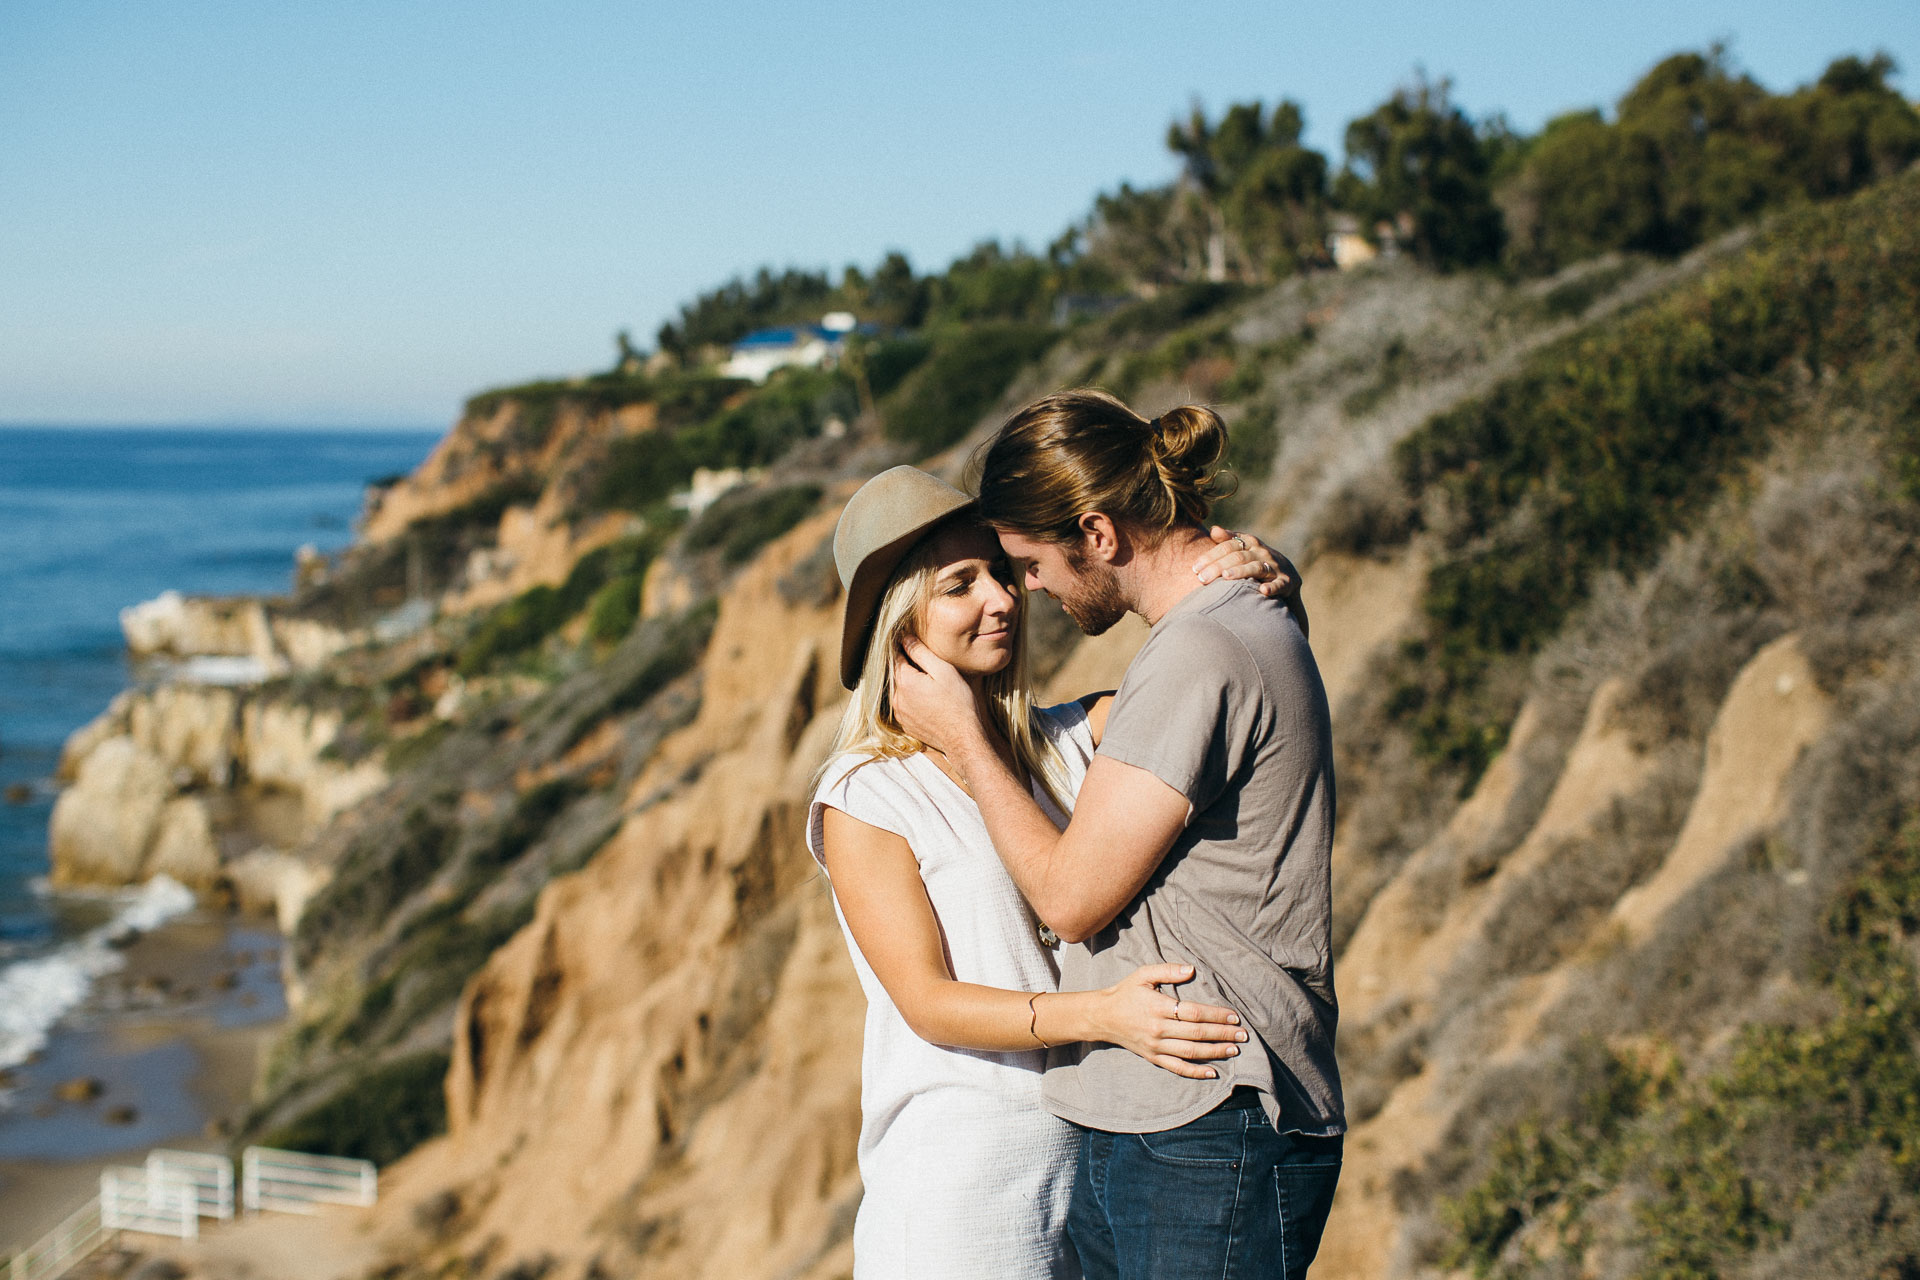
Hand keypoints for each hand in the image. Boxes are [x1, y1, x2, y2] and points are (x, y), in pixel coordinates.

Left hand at [891, 636, 983, 756]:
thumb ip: (921, 653)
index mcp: (905, 682)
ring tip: (928, 681)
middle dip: (906, 665)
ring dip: (909, 683)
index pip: (895, 657)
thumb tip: (905, 638)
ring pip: (900, 691)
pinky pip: (904, 706)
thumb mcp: (943, 671)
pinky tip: (928, 699)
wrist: (963, 738)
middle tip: (923, 661)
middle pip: (896, 674)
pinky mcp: (907, 725)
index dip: (902, 647)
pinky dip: (912, 699)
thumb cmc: (958, 702)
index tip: (909, 640)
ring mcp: (901, 714)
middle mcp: (897, 698)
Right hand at [1095, 963, 1246, 1079]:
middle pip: (1197, 1033)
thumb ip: (1167, 970)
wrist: (1102, 1016)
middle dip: (1223, 1034)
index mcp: (1158, 1007)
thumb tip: (1191, 970)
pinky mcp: (1153, 1057)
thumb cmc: (1126, 992)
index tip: (1234, 1016)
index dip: (1216, 1015)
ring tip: (1234, 1050)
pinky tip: (1213, 1072)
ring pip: (1191, 1052)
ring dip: (1215, 1052)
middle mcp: (1158, 1029)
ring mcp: (1156, 1046)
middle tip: (1243, 1035)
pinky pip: (1177, 1068)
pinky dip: (1196, 1072)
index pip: (1194, 1013)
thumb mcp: (1143, 974)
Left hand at [1193, 526, 1296, 597]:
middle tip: (1202, 578)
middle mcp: (1261, 553)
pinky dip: (1272, 587)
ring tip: (1226, 577)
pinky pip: (1279, 584)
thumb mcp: (1244, 547)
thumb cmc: (1256, 559)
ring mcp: (1274, 566)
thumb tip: (1212, 529)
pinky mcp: (1285, 582)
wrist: (1287, 573)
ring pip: (1256, 567)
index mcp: (1250, 543)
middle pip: (1238, 557)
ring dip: (1241, 572)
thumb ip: (1227, 540)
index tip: (1195, 568)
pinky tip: (1262, 590)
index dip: (1211, 556)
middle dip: (1219, 567)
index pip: (1228, 546)